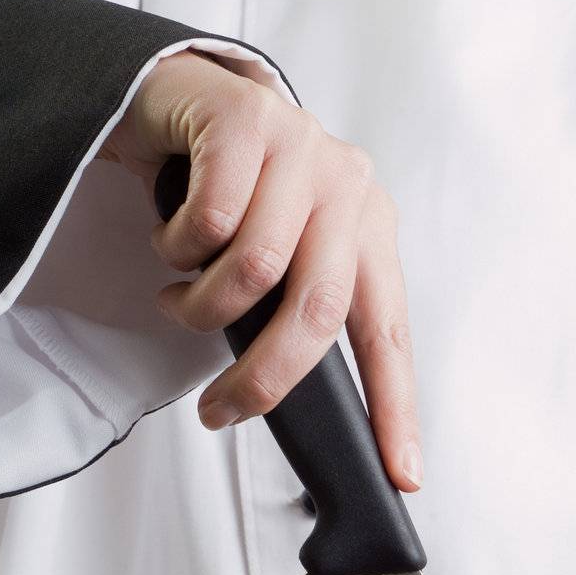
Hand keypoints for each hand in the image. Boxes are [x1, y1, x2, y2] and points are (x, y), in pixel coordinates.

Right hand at [100, 49, 421, 484]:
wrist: (174, 101)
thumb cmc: (228, 195)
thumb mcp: (279, 258)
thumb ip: (297, 313)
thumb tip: (295, 404)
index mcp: (369, 231)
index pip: (389, 333)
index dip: (395, 407)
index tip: (403, 472)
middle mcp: (348, 188)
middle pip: (318, 311)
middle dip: (266, 378)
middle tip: (220, 410)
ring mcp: (303, 146)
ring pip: (255, 269)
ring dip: (202, 306)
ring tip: (178, 300)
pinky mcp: (248, 118)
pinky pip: (209, 221)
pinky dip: (177, 247)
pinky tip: (172, 238)